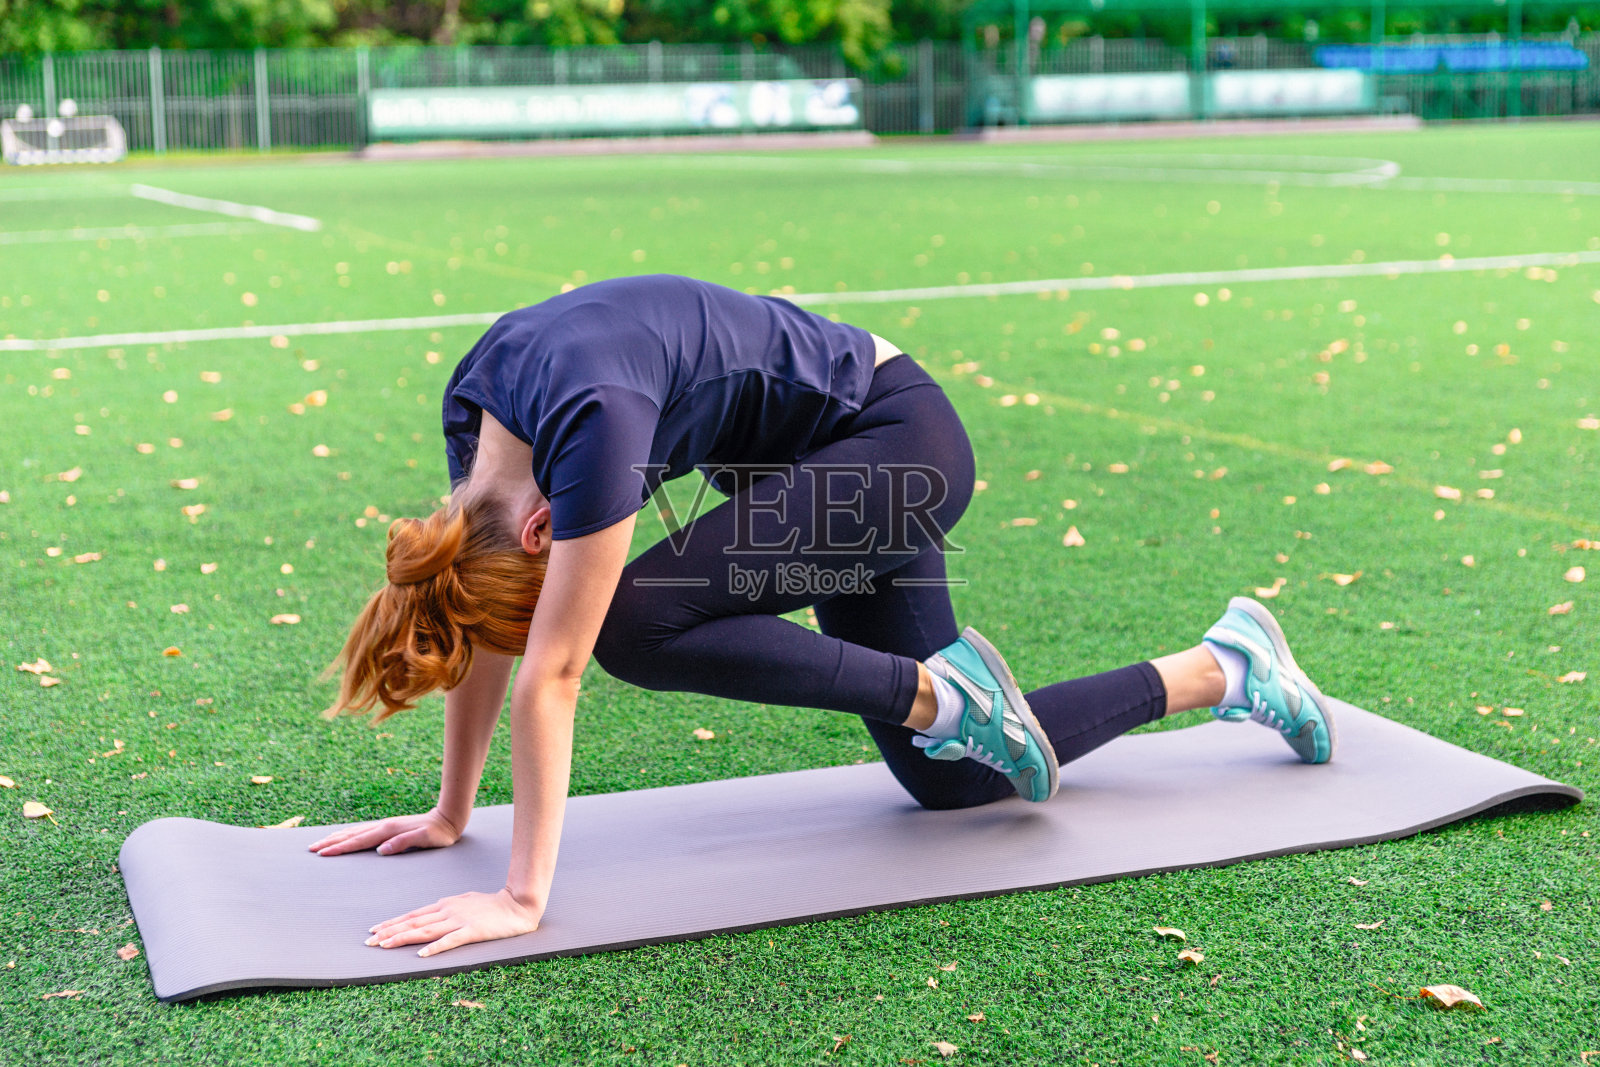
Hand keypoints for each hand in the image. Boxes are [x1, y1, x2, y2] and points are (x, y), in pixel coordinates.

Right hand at [307, 808, 461, 856]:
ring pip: (354, 832)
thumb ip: (404, 843)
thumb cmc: (439, 833)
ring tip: (320, 843)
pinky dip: (348, 835)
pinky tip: (343, 837)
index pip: (359, 841)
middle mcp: (383, 826)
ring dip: (336, 837)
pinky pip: (362, 832)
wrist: (448, 819)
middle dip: (330, 842)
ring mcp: (384, 826)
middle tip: (311, 849)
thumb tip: (381, 850)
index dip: (340, 848)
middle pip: (351, 835)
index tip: (323, 853)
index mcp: (388, 831)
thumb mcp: (425, 839)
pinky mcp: (388, 828)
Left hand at [366, 887, 541, 956]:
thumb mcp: (464, 902)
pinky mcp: (472, 931)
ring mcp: (459, 920)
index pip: (413, 915)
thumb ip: (446, 909)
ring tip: (384, 945)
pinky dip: (434, 947)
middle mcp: (447, 911)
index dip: (392, 923)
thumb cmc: (491, 905)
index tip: (374, 930)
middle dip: (389, 932)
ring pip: (425, 931)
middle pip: (413, 923)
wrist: (517, 905)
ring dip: (403, 938)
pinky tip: (421, 954)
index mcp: (444, 905)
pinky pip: (450, 941)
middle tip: (368, 941)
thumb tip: (430, 916)